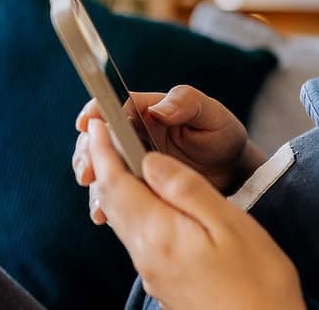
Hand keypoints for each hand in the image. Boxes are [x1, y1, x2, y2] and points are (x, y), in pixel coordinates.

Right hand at [72, 85, 266, 193]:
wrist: (232, 172)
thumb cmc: (221, 135)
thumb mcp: (211, 114)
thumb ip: (185, 103)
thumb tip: (157, 110)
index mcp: (146, 109)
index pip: (112, 105)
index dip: (96, 112)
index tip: (86, 122)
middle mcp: (132, 134)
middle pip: (97, 138)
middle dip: (87, 152)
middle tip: (88, 170)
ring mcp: (130, 160)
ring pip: (99, 166)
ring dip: (93, 180)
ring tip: (97, 193)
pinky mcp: (135, 184)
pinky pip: (113, 192)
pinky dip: (105, 202)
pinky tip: (104, 215)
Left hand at [86, 118, 304, 309]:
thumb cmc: (258, 279)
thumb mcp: (230, 223)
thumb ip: (187, 189)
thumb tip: (151, 161)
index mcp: (159, 234)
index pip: (116, 182)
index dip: (103, 149)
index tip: (97, 121)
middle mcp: (145, 254)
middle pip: (111, 201)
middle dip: (103, 164)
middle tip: (103, 132)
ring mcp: (151, 270)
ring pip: (121, 219)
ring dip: (116, 186)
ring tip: (122, 159)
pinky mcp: (162, 280)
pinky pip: (136, 236)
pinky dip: (133, 208)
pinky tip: (150, 201)